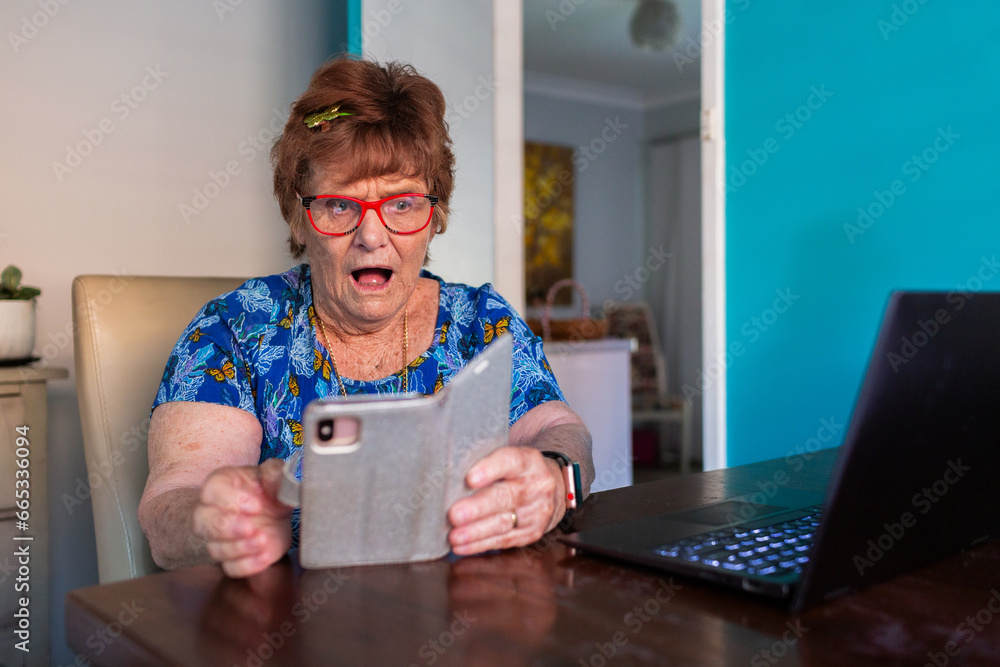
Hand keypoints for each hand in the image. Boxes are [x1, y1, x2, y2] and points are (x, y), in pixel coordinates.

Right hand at [191, 458, 292, 577]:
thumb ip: (276, 473)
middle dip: (226, 527)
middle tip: (250, 528)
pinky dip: (247, 565)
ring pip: (215, 548)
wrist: (275, 513)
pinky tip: (264, 556)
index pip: (212, 491)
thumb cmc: (268, 490)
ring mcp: (218, 539)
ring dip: (239, 547)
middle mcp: (211, 512)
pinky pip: (230, 568)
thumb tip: (284, 476)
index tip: (256, 506)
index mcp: (219, 486)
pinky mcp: (231, 559)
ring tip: (263, 540)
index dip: (231, 499)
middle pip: (202, 522)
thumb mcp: (275, 476)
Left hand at [447, 447, 563, 554]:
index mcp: (528, 461)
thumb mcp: (510, 459)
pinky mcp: (532, 533)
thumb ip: (486, 462)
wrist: (554, 489)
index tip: (469, 479)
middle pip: (505, 497)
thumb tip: (448, 474)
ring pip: (503, 523)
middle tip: (454, 515)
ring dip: (476, 531)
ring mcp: (536, 512)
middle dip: (478, 508)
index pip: (510, 461)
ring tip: (454, 535)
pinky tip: (462, 546)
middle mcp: (536, 486)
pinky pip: (504, 540)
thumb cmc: (517, 472)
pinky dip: (480, 544)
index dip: (490, 469)